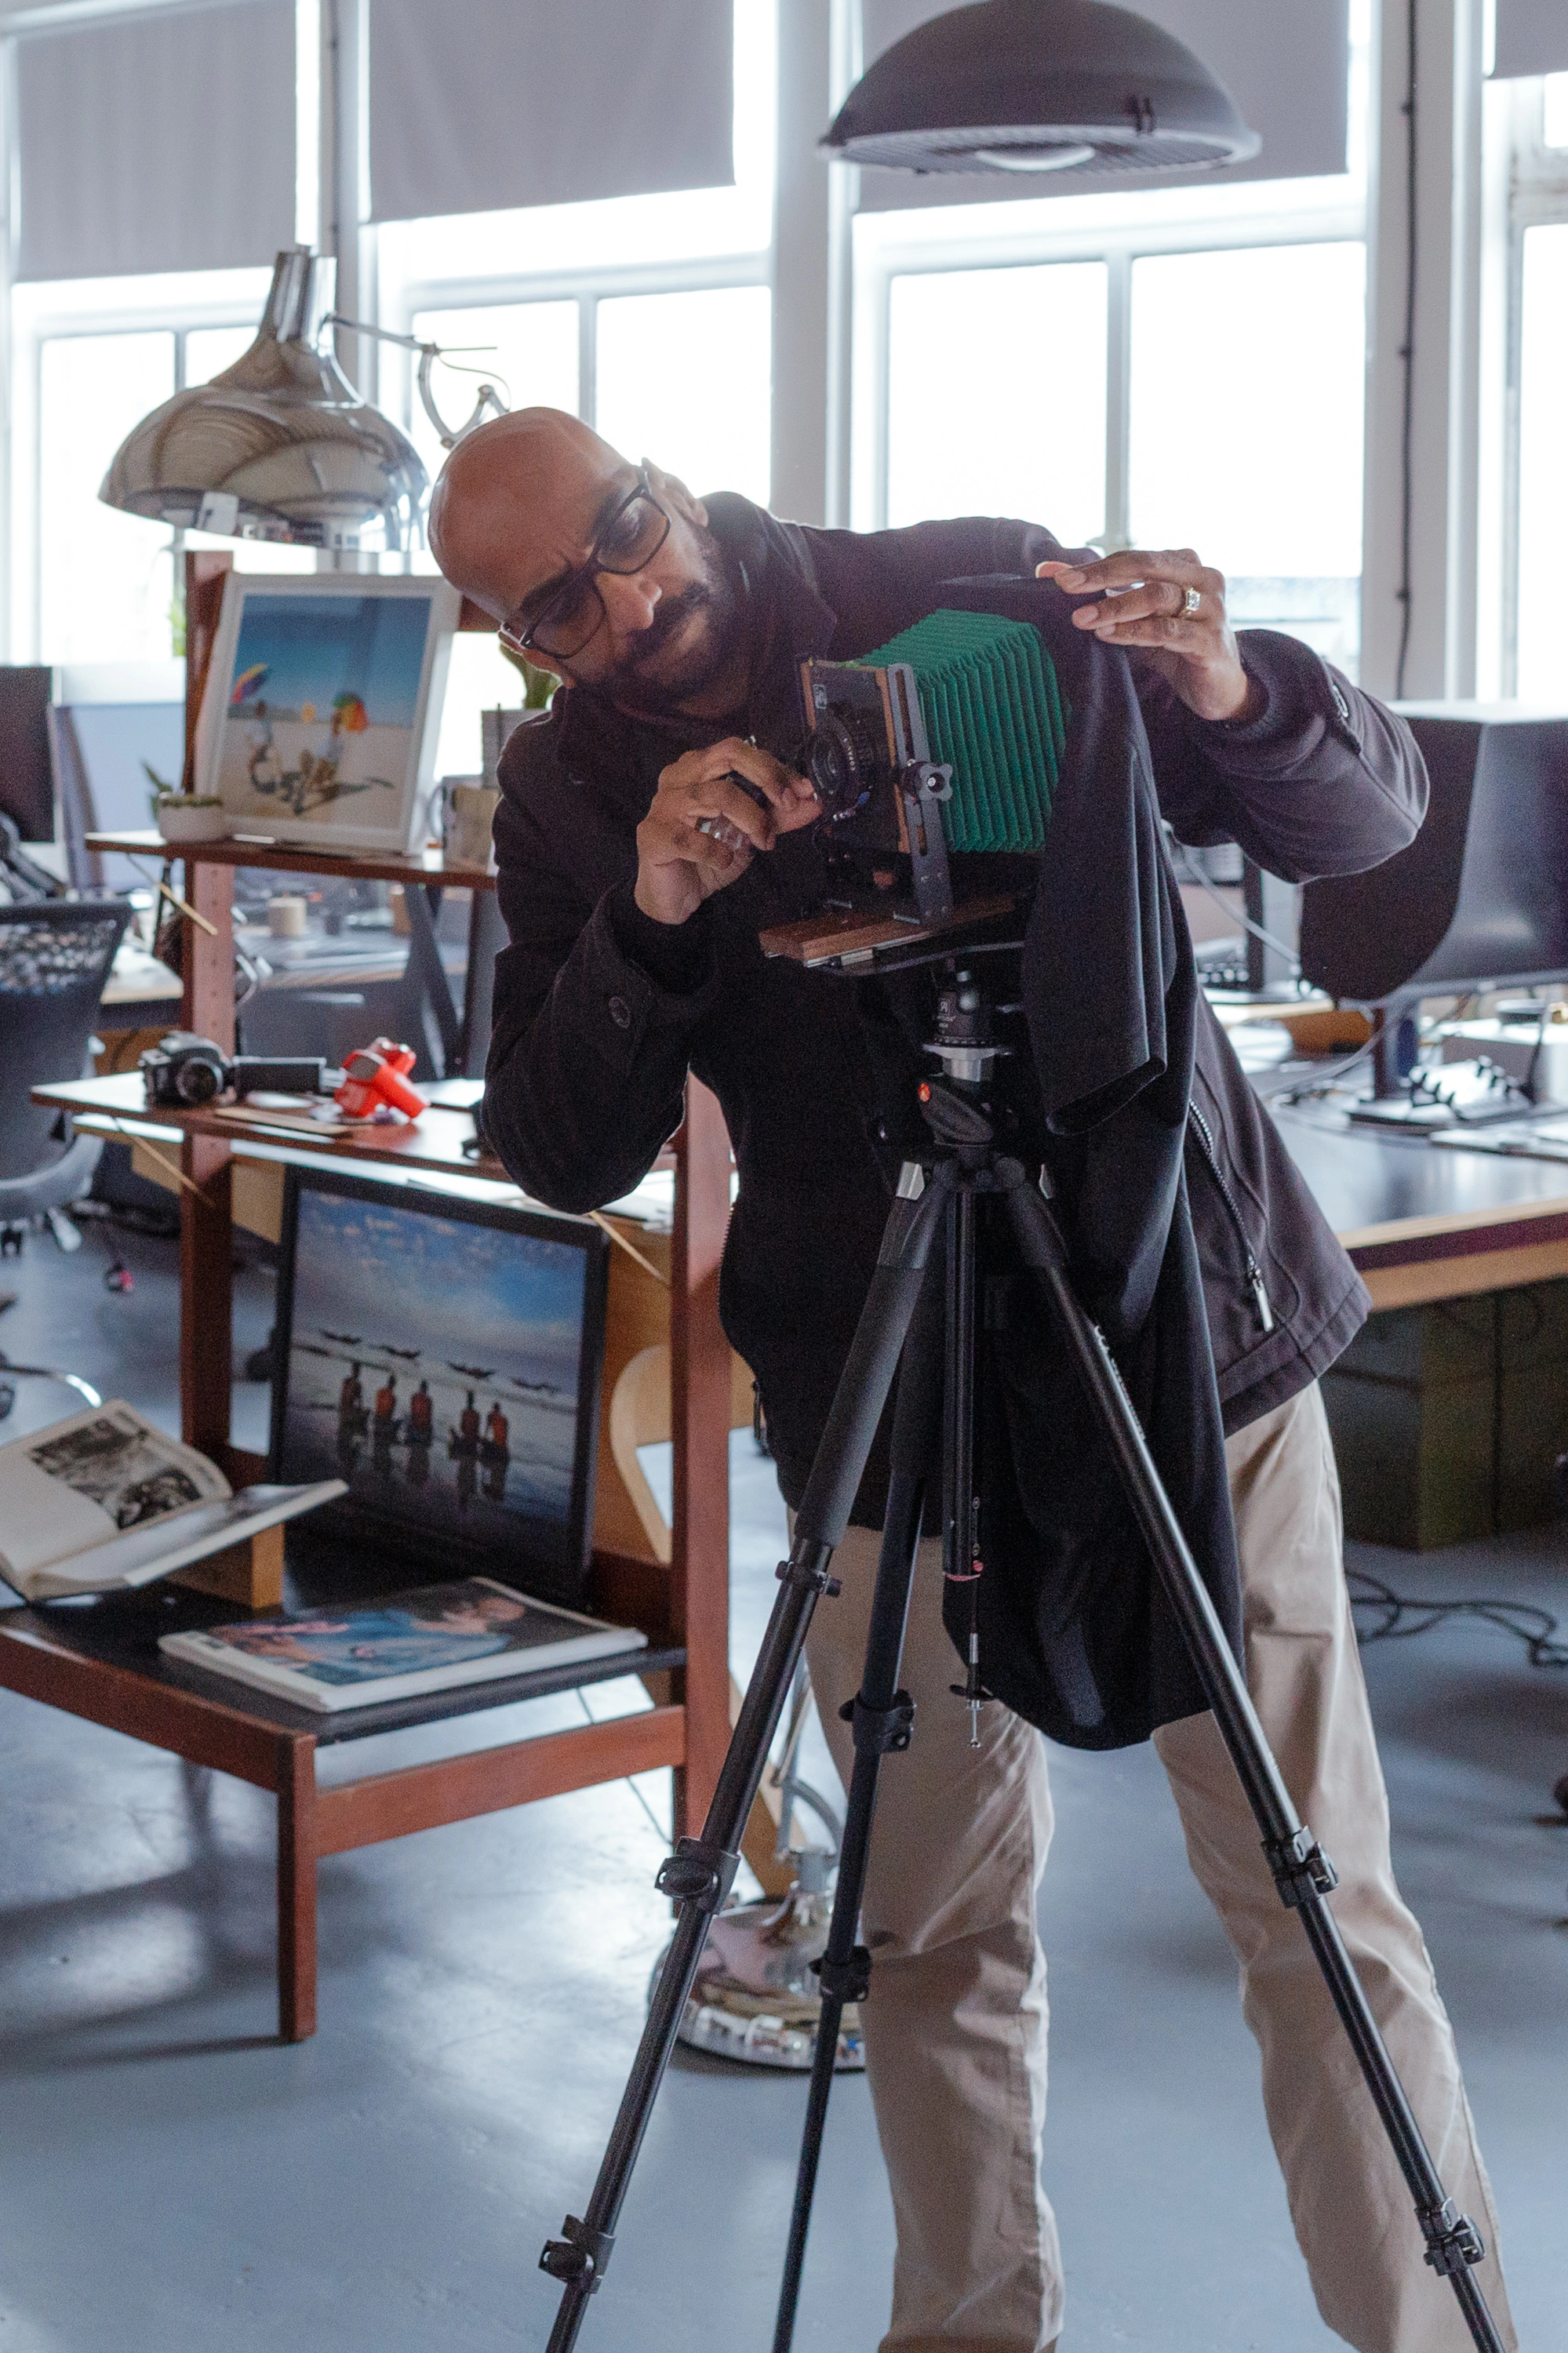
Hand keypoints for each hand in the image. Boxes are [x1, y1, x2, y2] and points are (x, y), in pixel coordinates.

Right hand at [634, 737, 817, 925]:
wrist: (674, 896)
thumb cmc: (708, 857)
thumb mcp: (750, 835)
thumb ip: (778, 817)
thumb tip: (814, 803)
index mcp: (699, 768)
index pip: (742, 752)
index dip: (776, 769)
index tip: (804, 791)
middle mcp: (679, 777)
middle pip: (728, 755)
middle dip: (767, 778)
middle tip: (787, 805)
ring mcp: (663, 805)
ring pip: (715, 795)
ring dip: (750, 819)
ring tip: (763, 843)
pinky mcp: (653, 836)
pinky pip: (690, 838)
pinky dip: (716, 852)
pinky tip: (724, 861)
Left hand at [1036, 549, 1262, 724]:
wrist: (1219, 688)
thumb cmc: (1175, 647)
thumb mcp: (1137, 619)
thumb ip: (1102, 595)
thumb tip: (1049, 572)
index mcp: (1185, 565)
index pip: (1135, 557)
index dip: (1096, 565)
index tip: (1058, 577)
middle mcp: (1203, 578)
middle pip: (1147, 566)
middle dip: (1102, 576)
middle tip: (1066, 587)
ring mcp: (1211, 608)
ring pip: (1157, 596)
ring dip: (1115, 607)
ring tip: (1082, 618)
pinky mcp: (1211, 640)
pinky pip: (1168, 631)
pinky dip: (1135, 632)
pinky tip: (1107, 636)